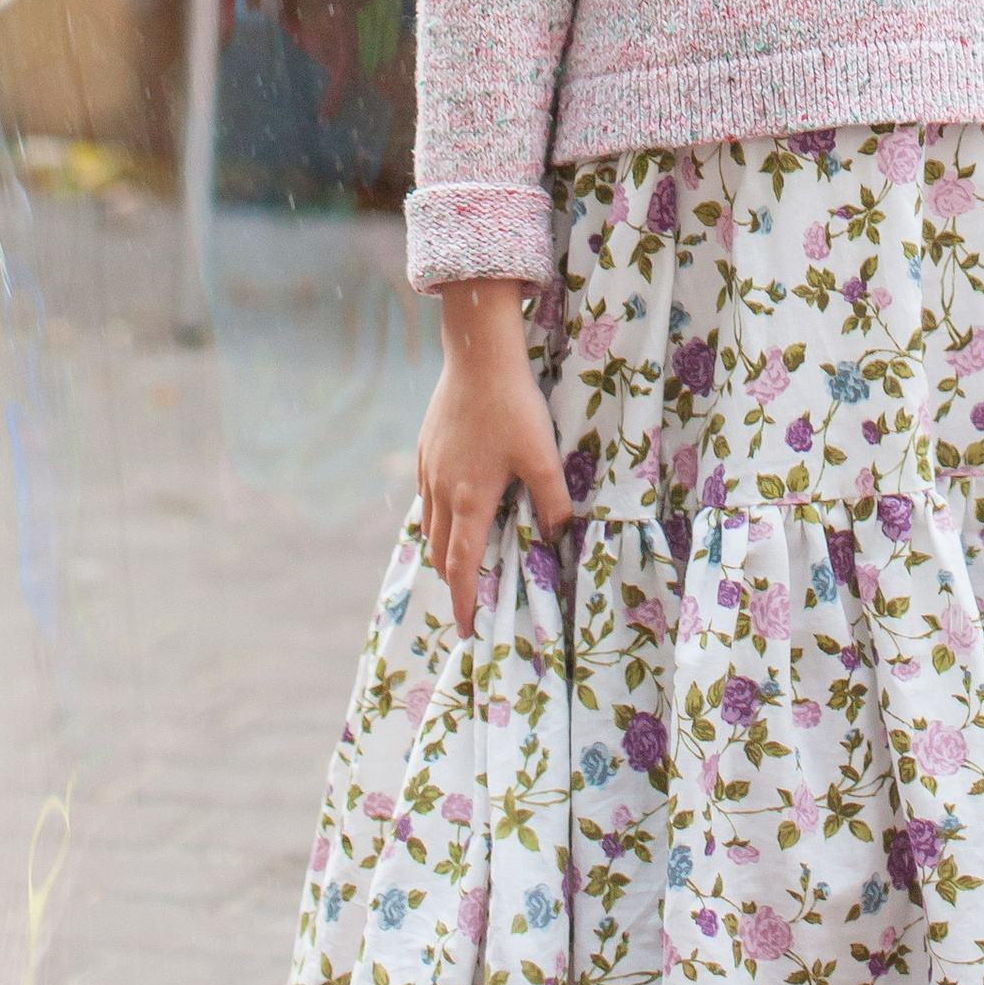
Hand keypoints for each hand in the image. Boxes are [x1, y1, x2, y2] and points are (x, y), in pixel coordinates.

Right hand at [415, 278, 571, 636]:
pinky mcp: (426, 447)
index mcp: (469, 500)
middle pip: (439, 551)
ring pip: (428, 524)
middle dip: (451, 578)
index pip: (462, 566)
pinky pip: (426, 495)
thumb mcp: (542, 456)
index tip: (466, 629)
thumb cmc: (513, 407)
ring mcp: (429, 468)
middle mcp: (442, 490)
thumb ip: (553, 501)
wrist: (476, 355)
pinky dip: (436, 514)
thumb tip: (558, 536)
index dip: (463, 601)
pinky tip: (452, 505)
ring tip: (459, 557)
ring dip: (442, 547)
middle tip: (469, 593)